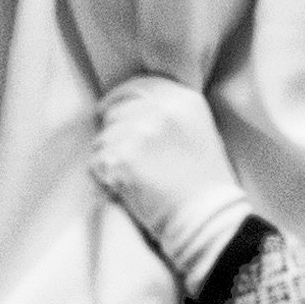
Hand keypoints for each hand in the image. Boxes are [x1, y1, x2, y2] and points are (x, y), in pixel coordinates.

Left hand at [89, 75, 255, 285]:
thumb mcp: (199, 130)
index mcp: (183, 99)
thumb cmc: (205, 182)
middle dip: (113, 132)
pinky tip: (124, 188)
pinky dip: (104, 177)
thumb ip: (169, 111)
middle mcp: (162, 109)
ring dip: (108, 157)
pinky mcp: (123, 158)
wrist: (207, 217)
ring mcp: (141, 132)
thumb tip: (130, 106)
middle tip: (125, 157)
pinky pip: (97, 161)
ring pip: (102, 138)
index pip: (136, 86)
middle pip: (115, 111)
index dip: (118, 100)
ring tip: (132, 178)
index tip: (109, 113)